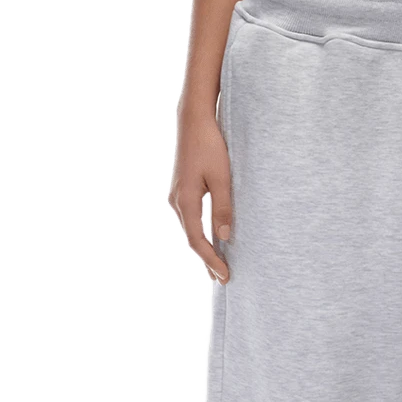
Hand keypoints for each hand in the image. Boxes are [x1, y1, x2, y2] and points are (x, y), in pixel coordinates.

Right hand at [169, 112, 232, 283]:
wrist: (193, 121)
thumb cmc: (210, 146)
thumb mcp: (222, 177)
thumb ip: (223, 207)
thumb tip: (224, 236)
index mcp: (186, 201)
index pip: (199, 240)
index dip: (212, 260)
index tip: (225, 275)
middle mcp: (177, 201)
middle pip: (192, 239)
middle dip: (207, 260)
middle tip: (221, 279)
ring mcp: (177, 195)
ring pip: (190, 229)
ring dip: (203, 248)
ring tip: (216, 265)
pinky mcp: (181, 189)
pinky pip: (190, 219)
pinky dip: (200, 233)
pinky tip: (208, 238)